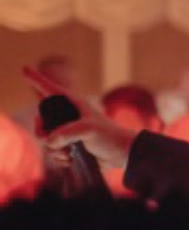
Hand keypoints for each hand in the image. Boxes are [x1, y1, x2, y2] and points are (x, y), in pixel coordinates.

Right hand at [22, 67, 137, 168]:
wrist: (122, 154)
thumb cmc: (109, 136)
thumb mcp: (88, 130)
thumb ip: (66, 133)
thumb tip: (49, 142)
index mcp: (73, 104)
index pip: (51, 90)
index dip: (36, 80)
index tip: (25, 69)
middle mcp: (68, 115)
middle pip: (42, 120)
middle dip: (43, 132)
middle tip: (49, 140)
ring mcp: (68, 131)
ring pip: (47, 139)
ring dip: (53, 149)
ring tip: (67, 153)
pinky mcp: (71, 145)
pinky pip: (54, 150)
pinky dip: (58, 157)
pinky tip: (69, 160)